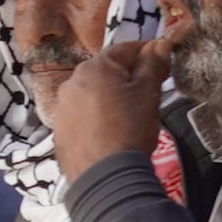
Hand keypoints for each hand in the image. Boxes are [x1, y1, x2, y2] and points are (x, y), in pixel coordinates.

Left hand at [39, 36, 169, 174]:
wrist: (104, 178)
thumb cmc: (129, 129)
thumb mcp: (148, 94)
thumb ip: (153, 65)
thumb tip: (161, 43)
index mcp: (94, 67)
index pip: (125, 49)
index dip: (146, 52)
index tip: (162, 60)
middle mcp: (71, 82)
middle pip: (105, 71)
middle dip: (127, 76)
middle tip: (148, 91)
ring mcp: (61, 108)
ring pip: (92, 94)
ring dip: (109, 97)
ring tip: (129, 115)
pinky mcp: (59, 132)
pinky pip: (82, 116)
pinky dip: (96, 118)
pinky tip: (109, 132)